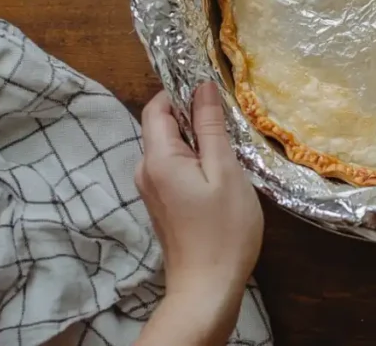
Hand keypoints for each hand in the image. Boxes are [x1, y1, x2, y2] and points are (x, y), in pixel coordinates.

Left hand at [136, 83, 262, 342]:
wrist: (207, 287)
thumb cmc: (223, 230)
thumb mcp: (224, 171)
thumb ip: (211, 127)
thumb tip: (202, 88)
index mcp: (157, 158)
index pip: (156, 107)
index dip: (181, 92)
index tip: (213, 91)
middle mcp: (145, 170)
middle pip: (162, 126)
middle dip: (192, 115)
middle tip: (229, 118)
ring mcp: (152, 189)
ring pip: (170, 147)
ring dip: (197, 139)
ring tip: (230, 144)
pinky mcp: (162, 203)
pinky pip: (174, 167)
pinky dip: (194, 159)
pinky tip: (220, 170)